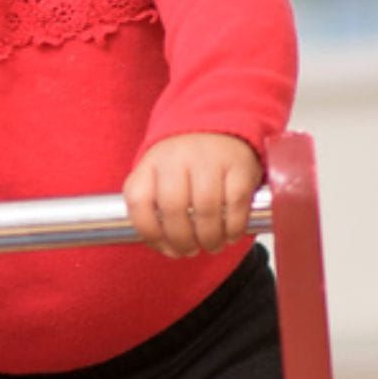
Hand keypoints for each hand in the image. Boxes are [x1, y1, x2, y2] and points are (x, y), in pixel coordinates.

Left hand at [123, 133, 261, 258]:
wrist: (219, 127)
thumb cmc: (185, 162)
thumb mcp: (158, 175)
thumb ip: (153, 207)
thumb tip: (166, 247)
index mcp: (151, 162)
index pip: (139, 201)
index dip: (149, 233)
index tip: (165, 247)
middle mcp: (177, 157)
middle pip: (173, 208)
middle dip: (182, 240)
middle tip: (190, 251)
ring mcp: (209, 159)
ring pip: (206, 209)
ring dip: (209, 238)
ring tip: (211, 245)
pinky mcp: (239, 166)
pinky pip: (236, 206)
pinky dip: (233, 229)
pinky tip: (230, 235)